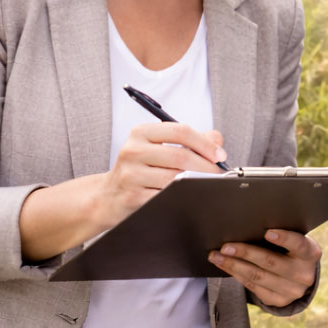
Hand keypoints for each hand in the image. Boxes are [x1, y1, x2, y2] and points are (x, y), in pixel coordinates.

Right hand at [97, 121, 227, 229]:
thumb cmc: (140, 168)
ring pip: (174, 178)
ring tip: (205, 185)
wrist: (108, 196)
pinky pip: (165, 197)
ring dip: (195, 183)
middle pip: (180, 155)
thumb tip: (217, 141)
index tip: (220, 155)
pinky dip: (180, 197)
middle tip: (218, 174)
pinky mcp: (132, 197)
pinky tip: (187, 196)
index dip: (205, 143)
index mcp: (141, 132)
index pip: (180, 131)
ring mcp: (131, 174)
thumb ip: (189, 140)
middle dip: (206, 166)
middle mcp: (133, 150)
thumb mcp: (158, 147)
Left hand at [209, 229, 320, 307]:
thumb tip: (249, 226)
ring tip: (216, 256)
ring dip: (234, 266)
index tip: (267, 232)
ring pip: (258, 277)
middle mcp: (303, 274)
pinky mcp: (278, 300)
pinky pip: (253, 287)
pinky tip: (226, 267)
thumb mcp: (295, 240)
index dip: (284, 238)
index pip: (298, 244)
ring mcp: (291, 291)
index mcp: (310, 254)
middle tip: (225, 246)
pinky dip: (237, 275)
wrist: (302, 276)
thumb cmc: (293, 249)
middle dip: (245, 253)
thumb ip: (282, 235)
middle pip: (270, 262)